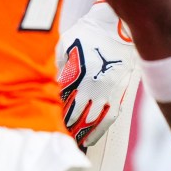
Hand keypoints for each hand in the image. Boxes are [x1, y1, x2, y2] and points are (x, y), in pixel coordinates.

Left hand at [55, 1, 136, 150]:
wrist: (115, 28)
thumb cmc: (86, 34)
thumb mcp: (65, 47)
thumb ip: (59, 67)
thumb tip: (54, 85)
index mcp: (77, 75)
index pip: (64, 103)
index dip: (57, 115)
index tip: (51, 124)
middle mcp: (92, 86)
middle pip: (78, 114)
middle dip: (69, 128)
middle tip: (61, 137)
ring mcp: (107, 91)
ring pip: (95, 120)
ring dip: (85, 132)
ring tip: (77, 142)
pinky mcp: (119, 91)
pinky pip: (111, 115)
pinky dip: (102, 128)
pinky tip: (94, 135)